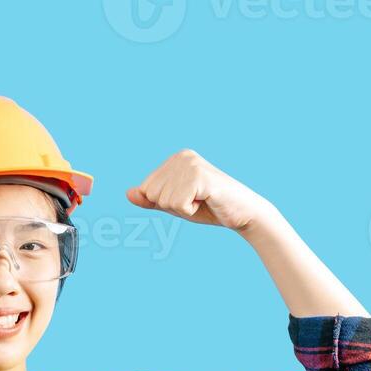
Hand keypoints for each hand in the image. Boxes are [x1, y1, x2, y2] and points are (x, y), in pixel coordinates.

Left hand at [126, 149, 274, 233]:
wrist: (243, 214)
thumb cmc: (209, 208)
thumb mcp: (174, 204)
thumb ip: (151, 199)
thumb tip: (128, 193)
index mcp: (175, 159)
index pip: (146, 189)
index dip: (166, 203)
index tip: (188, 199)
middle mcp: (182, 157)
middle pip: (152, 194)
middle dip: (173, 206)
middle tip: (197, 201)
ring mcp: (191, 165)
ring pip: (164, 201)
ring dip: (183, 209)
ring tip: (203, 201)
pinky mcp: (200, 177)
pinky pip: (178, 205)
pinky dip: (190, 211)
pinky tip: (207, 202)